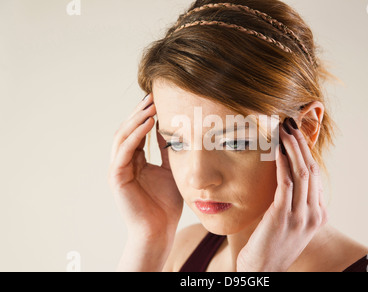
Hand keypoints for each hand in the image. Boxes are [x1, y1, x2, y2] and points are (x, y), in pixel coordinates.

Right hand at [108, 93, 182, 240]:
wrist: (159, 229)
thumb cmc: (166, 204)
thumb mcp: (171, 170)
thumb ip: (168, 151)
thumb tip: (172, 129)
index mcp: (135, 160)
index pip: (137, 131)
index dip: (146, 114)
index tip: (159, 98)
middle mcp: (124, 162)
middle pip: (127, 129)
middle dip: (140, 111)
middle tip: (153, 94)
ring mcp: (118, 169)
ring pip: (122, 136)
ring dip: (136, 119)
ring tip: (151, 105)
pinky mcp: (116, 177)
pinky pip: (124, 151)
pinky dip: (135, 135)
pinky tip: (148, 123)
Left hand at [237, 118, 327, 271]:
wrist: (263, 271)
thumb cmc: (271, 246)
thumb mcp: (290, 224)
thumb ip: (294, 204)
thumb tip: (287, 180)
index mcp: (318, 215)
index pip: (315, 176)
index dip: (306, 152)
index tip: (296, 135)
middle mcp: (314, 214)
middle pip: (311, 169)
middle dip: (301, 143)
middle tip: (291, 123)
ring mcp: (300, 216)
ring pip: (302, 172)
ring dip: (293, 148)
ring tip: (284, 129)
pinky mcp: (283, 216)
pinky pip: (286, 183)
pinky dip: (282, 163)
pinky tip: (277, 149)